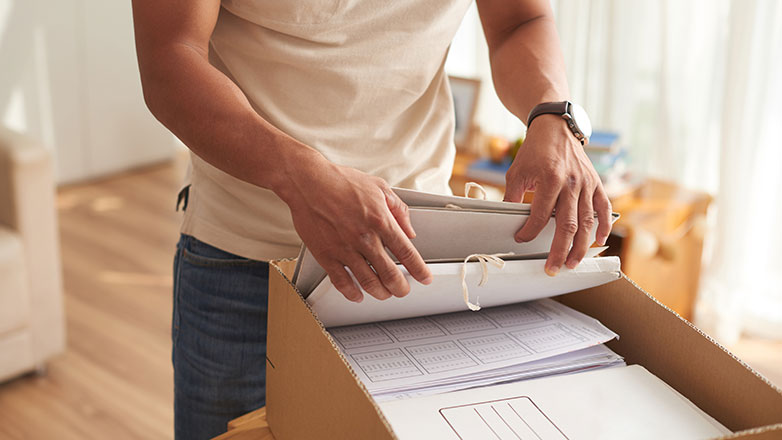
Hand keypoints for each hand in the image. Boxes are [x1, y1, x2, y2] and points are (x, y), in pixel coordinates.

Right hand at [279, 158, 432, 301]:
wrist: (308, 182)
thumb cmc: (340, 181)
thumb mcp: (379, 187)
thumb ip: (398, 210)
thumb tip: (409, 231)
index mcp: (380, 221)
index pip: (407, 253)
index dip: (419, 269)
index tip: (425, 278)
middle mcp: (364, 238)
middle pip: (390, 274)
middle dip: (401, 287)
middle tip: (403, 290)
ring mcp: (345, 249)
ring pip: (368, 282)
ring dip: (380, 293)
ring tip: (385, 294)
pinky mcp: (326, 255)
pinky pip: (341, 282)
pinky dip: (352, 293)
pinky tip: (357, 295)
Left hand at [504, 114, 611, 275]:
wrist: (556, 128)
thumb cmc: (535, 151)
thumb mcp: (516, 172)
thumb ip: (512, 197)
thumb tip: (506, 220)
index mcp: (550, 179)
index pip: (540, 214)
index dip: (530, 231)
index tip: (521, 239)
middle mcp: (571, 183)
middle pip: (567, 224)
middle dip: (559, 250)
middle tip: (553, 268)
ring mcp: (586, 184)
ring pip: (586, 221)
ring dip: (580, 246)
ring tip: (572, 263)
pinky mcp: (596, 184)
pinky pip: (603, 209)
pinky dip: (603, 226)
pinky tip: (598, 242)